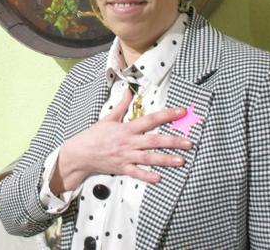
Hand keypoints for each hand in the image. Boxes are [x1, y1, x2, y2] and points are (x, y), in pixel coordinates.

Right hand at [50, 89, 192, 193]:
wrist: (80, 154)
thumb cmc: (94, 136)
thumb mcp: (108, 118)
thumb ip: (121, 105)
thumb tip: (130, 91)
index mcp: (126, 128)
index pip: (150, 119)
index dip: (167, 115)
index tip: (181, 112)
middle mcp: (128, 142)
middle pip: (154, 141)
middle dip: (173, 141)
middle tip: (189, 142)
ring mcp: (126, 157)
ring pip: (149, 158)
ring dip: (166, 159)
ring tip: (181, 160)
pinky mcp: (122, 169)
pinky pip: (137, 173)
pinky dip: (148, 176)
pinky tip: (160, 178)